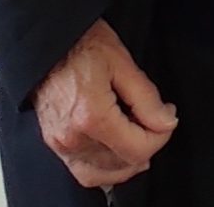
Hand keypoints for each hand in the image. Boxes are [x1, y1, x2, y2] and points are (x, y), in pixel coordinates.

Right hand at [31, 18, 178, 187]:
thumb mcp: (121, 61)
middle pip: (122, 164)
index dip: (161, 136)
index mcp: (90, 116)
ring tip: (138, 138)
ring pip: (102, 174)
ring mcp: (59, 142)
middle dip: (146, 145)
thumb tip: (166, 122)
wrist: (47, 39)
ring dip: (126, 162)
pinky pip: (83, 171)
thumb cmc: (79, 42)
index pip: (138, 150)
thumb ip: (147, 98)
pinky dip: (104, 168)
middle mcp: (72, 136)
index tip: (166, 116)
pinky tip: (116, 151)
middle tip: (154, 121)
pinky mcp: (53, 142)